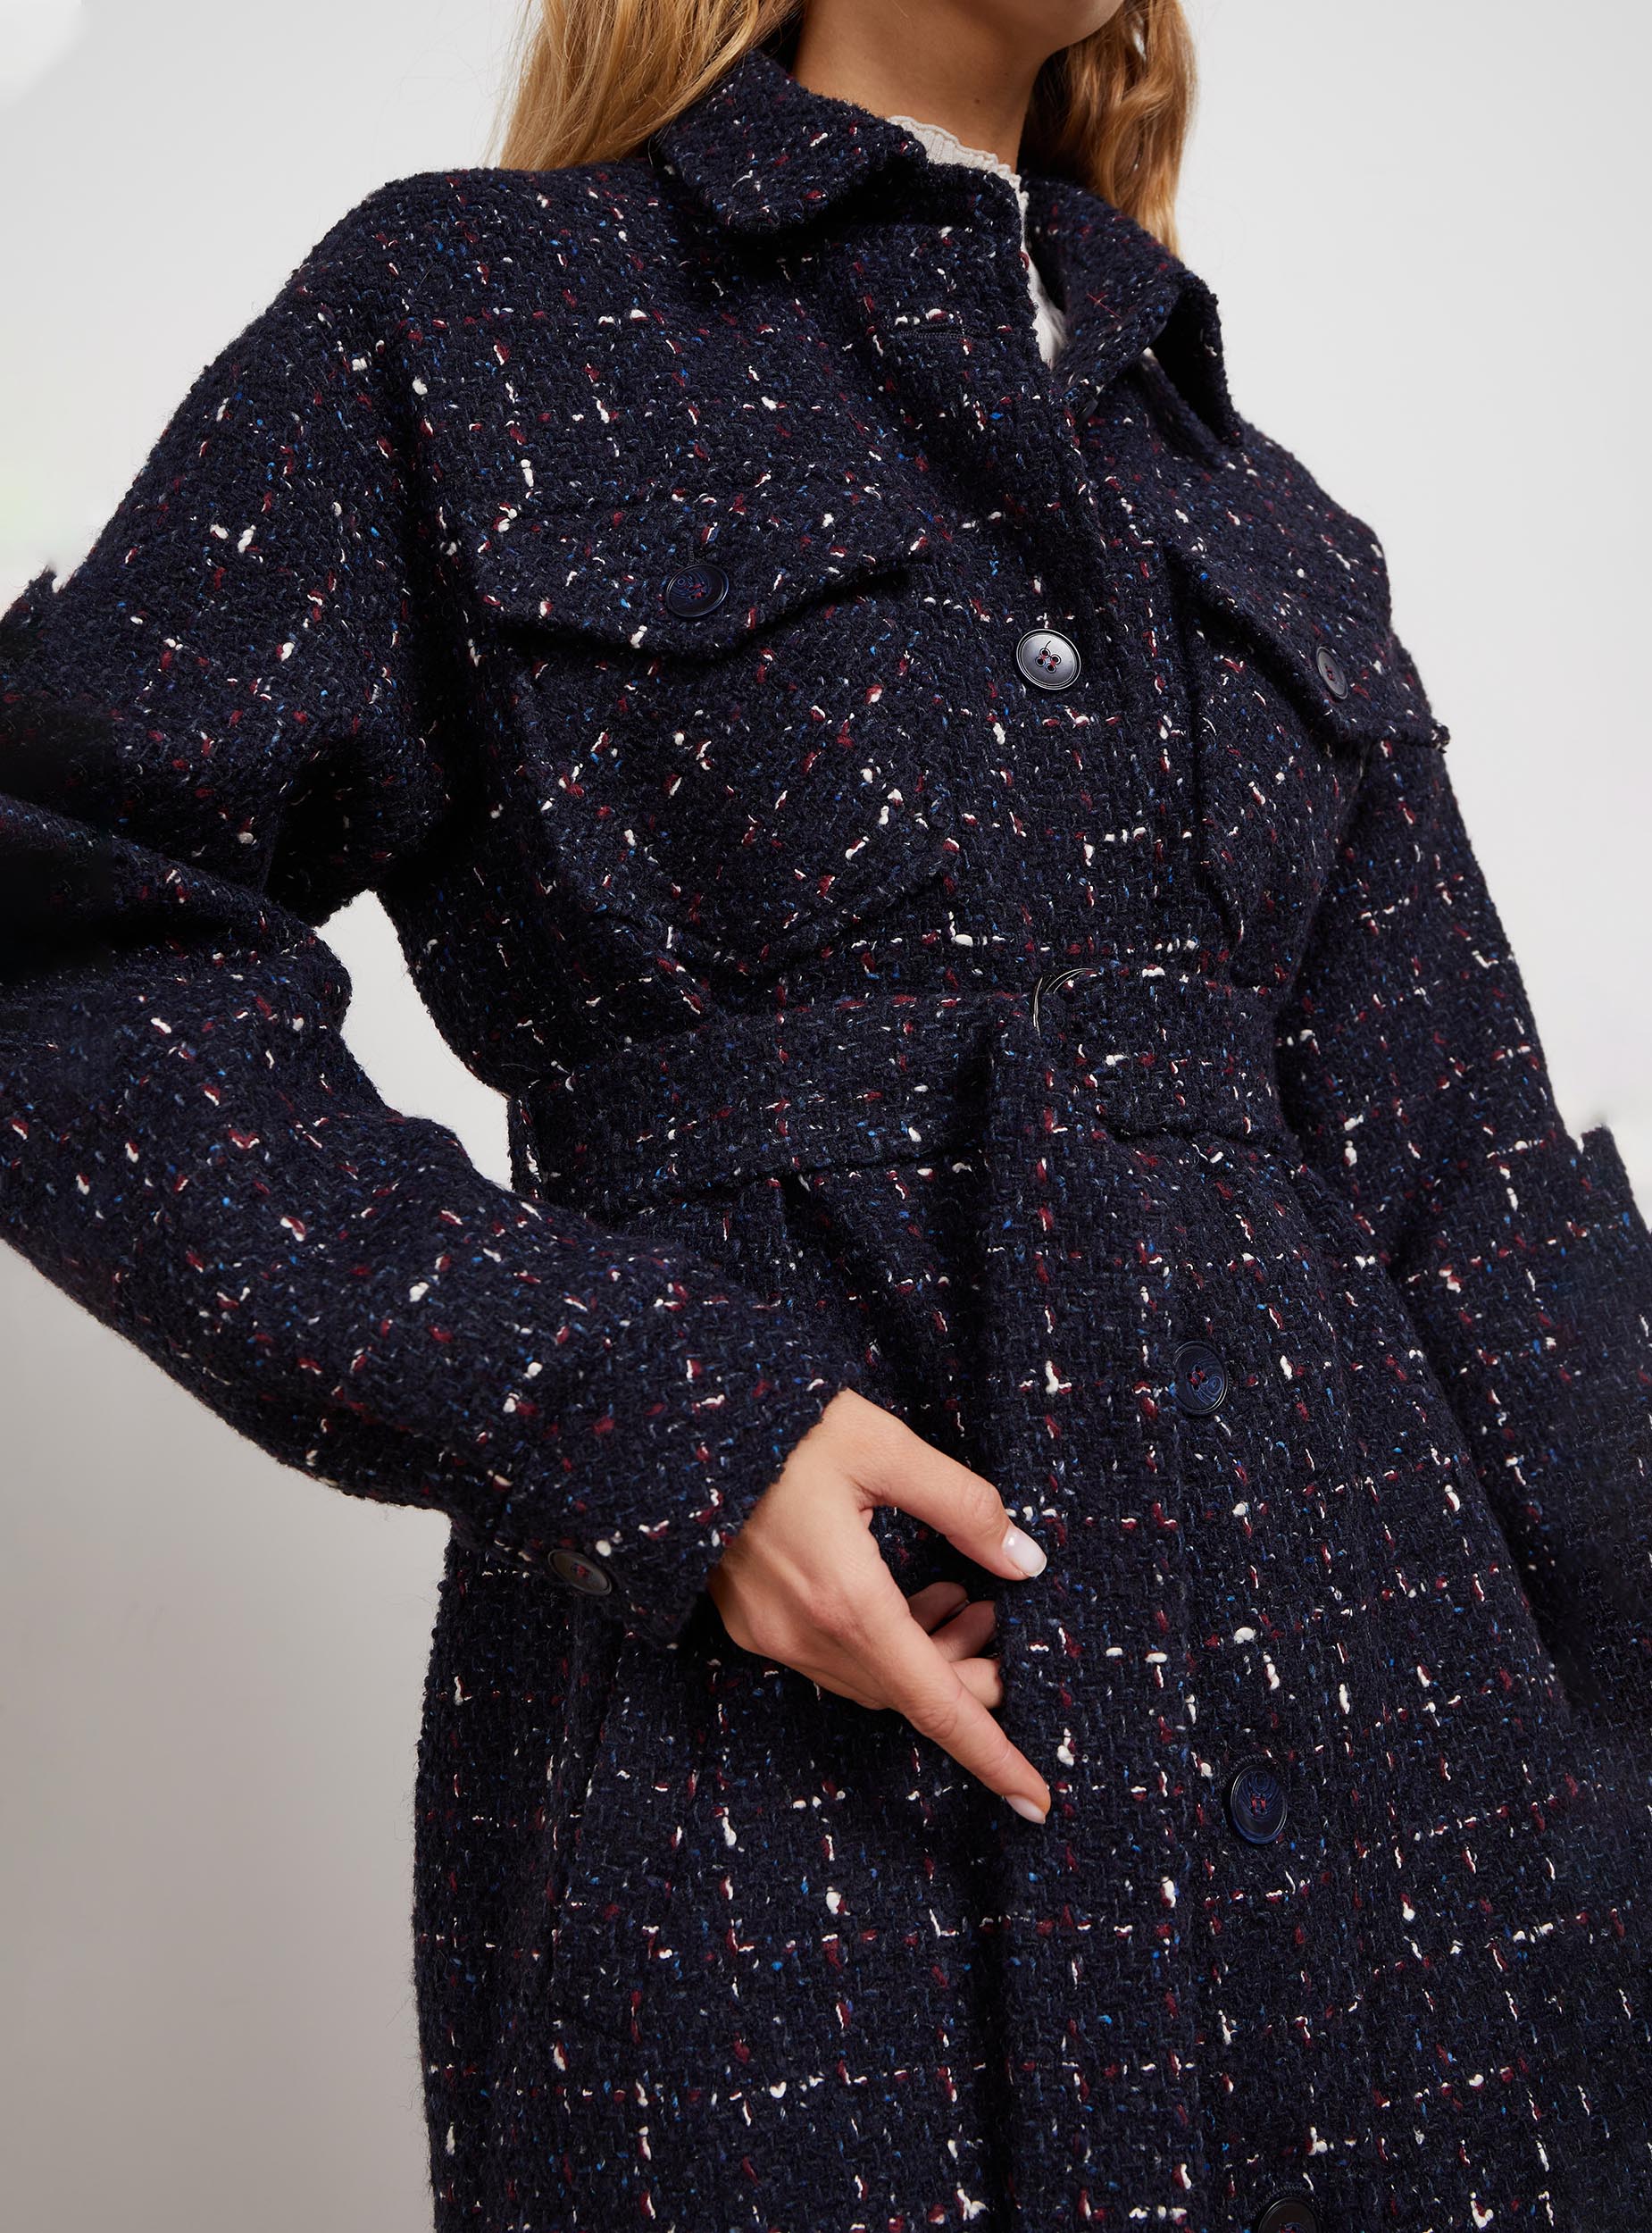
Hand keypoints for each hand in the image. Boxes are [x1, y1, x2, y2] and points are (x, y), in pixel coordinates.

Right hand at [704, 1386, 1051, 1821]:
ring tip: (961, 1599)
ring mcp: (770, 1634)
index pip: (936, 1703)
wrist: (676, 1426)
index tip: (1038, 1801)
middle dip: (968, 1678)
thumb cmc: (785, 1428)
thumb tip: (1023, 1562)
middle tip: (998, 1626)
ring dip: (925, 1657)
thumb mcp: (883, 1446)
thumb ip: (963, 1506)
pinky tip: (907, 1598)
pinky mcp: (751, 1621)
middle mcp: (803, 1635)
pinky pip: (834, 1661)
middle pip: (907, 1694)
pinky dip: (883, 1646)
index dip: (992, 1754)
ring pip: (870, 1680)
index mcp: (844, 1601)